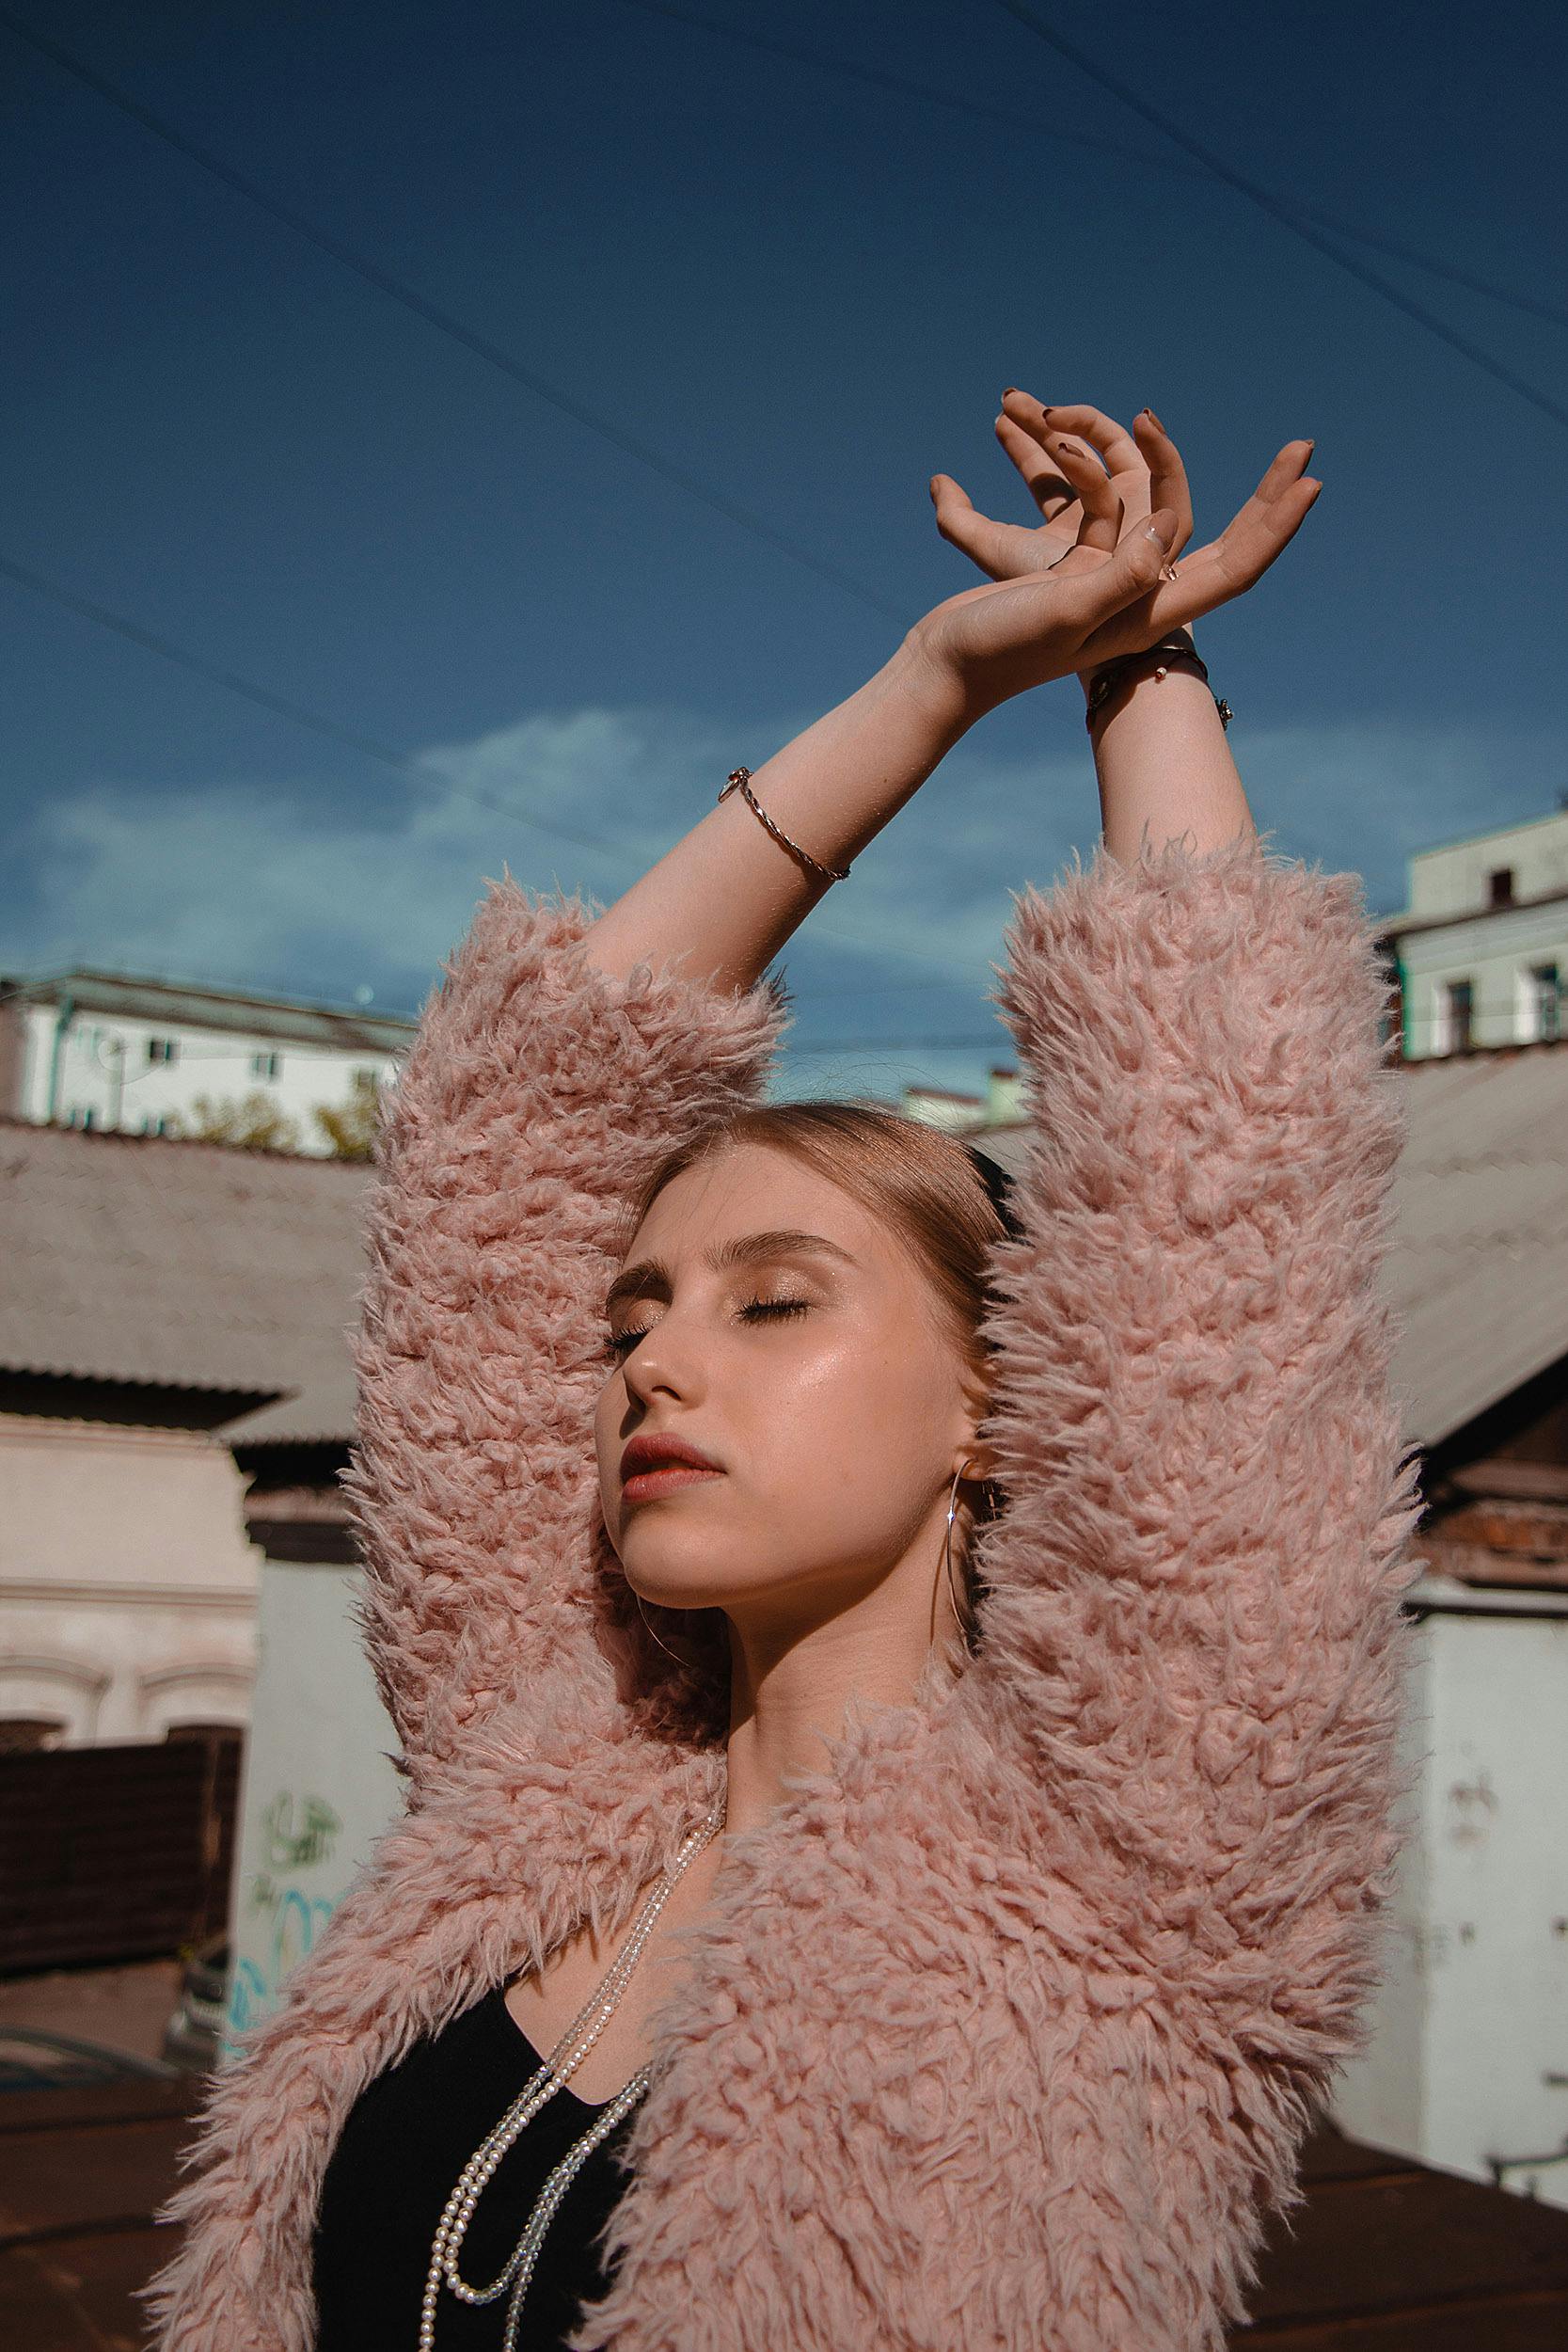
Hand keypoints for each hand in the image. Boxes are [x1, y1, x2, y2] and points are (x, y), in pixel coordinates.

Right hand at [922, 392, 1319, 698]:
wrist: (947, 665)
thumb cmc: (1000, 650)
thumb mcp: (1062, 612)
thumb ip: (1117, 578)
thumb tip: (1163, 532)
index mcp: (1151, 610)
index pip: (1234, 568)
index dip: (1273, 527)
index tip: (1310, 483)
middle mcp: (1143, 593)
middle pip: (1219, 537)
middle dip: (1260, 495)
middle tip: (1302, 450)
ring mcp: (1111, 576)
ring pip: (1150, 505)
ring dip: (1139, 456)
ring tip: (1125, 414)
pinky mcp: (1075, 562)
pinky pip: (1098, 500)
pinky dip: (1084, 466)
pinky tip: (1065, 433)